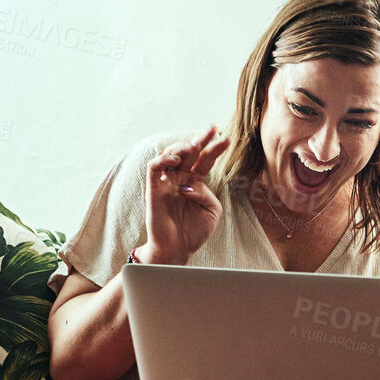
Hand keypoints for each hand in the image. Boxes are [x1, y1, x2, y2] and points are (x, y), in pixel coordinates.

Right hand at [141, 126, 229, 263]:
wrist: (177, 249)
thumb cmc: (194, 231)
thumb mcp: (211, 211)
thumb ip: (206, 194)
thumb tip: (191, 184)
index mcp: (196, 182)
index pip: (205, 160)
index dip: (215, 148)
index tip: (226, 138)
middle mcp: (180, 179)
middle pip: (189, 152)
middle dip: (200, 139)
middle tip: (211, 129)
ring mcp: (167, 183)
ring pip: (170, 155)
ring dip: (181, 147)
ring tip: (193, 147)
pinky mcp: (153, 189)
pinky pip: (153, 168)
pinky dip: (162, 160)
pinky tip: (173, 160)